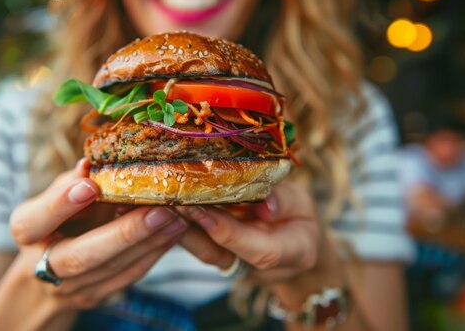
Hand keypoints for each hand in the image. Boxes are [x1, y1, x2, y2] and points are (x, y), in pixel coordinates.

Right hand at [9, 159, 187, 309]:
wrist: (44, 278)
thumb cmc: (52, 224)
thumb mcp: (50, 200)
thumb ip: (68, 184)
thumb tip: (89, 164)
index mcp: (26, 231)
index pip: (36, 221)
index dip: (61, 204)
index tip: (89, 184)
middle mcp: (43, 264)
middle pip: (82, 256)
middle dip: (124, 234)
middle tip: (160, 210)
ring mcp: (70, 287)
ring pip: (112, 268)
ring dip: (149, 243)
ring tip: (177, 217)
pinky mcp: (96, 296)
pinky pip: (128, 276)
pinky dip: (153, 254)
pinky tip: (173, 233)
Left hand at [179, 181, 336, 285]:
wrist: (294, 242)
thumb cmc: (299, 217)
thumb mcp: (302, 202)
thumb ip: (284, 201)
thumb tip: (265, 203)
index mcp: (290, 253)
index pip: (258, 250)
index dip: (229, 233)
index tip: (204, 212)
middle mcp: (256, 264)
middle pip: (220, 253)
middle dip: (195, 227)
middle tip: (171, 199)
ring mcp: (235, 262)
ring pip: (203, 250)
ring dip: (181, 226)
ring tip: (162, 199)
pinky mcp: (217, 253)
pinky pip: (197, 242)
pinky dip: (180, 224)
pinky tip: (164, 203)